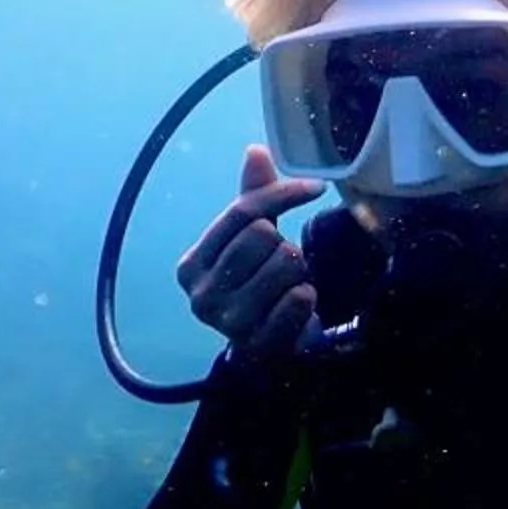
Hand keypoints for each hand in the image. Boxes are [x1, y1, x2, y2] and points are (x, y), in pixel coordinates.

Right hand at [178, 145, 323, 355]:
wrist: (266, 356)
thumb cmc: (258, 291)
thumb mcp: (250, 245)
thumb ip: (253, 201)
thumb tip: (256, 151)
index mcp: (192, 264)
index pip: (243, 212)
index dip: (283, 194)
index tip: (315, 187)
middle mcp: (201, 294)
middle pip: (264, 235)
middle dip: (286, 246)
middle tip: (285, 267)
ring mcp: (227, 323)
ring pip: (285, 261)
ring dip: (298, 273)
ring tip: (288, 288)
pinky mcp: (259, 345)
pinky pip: (298, 299)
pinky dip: (306, 299)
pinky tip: (296, 308)